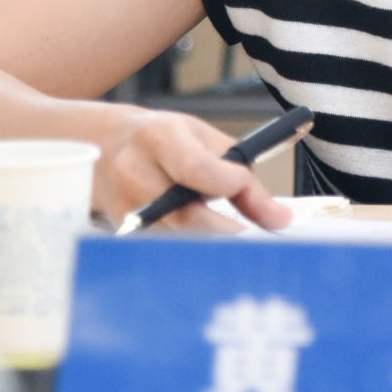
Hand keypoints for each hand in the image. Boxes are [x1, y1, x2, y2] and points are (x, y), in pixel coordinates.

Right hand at [94, 108, 293, 233]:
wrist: (111, 146)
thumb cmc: (169, 141)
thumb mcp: (208, 142)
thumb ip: (245, 180)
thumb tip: (280, 219)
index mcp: (159, 137)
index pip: (195, 167)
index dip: (227, 182)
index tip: (244, 189)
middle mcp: (132, 172)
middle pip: (186, 216)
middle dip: (228, 233)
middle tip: (256, 242)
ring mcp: (122, 206)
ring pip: (177, 241)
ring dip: (210, 248)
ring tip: (233, 247)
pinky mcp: (120, 232)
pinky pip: (162, 251)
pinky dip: (189, 254)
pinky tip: (205, 253)